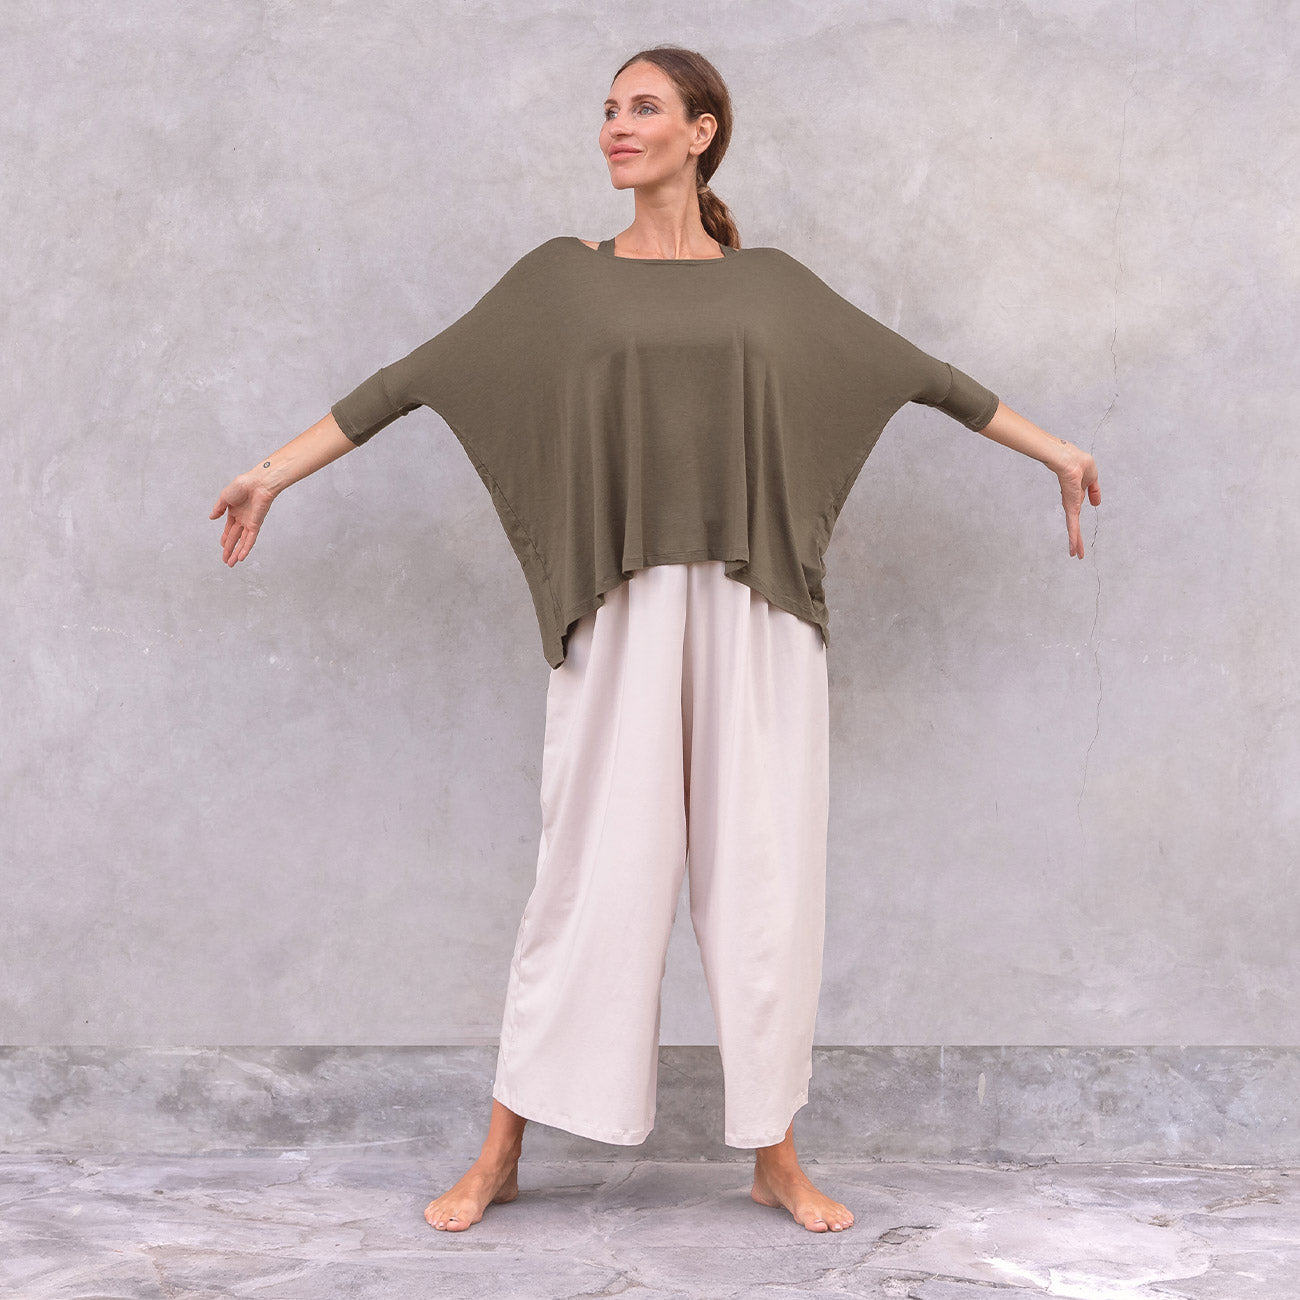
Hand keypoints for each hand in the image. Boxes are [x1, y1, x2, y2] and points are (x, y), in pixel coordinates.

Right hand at [210, 472, 274, 565]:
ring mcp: (250, 522)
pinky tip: (240, 557)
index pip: (229, 528)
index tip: (222, 546)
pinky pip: (250, 539)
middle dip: (229, 549)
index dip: (226, 538)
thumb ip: (218, 508)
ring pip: (242, 542)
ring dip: (236, 553)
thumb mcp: (225, 497)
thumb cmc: (242, 485)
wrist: (258, 483)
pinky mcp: (256, 524)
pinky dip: (245, 548)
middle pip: (235, 538)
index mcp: (235, 511)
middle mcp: (242, 519)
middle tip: (225, 560)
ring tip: (231, 564)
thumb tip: (211, 518)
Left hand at [1055, 444, 1101, 558]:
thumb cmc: (1078, 462)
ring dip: (1076, 542)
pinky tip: (1073, 549)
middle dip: (1076, 539)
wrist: (1069, 459)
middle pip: (1074, 525)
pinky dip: (1073, 538)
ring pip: (1073, 529)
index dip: (1078, 516)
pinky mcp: (1070, 508)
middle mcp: (1071, 503)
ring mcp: (1070, 507)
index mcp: (1076, 495)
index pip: (1077, 510)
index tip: (1077, 529)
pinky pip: (1073, 526)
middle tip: (1076, 553)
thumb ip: (1094, 490)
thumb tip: (1096, 504)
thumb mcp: (1093, 476)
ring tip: (1076, 555)